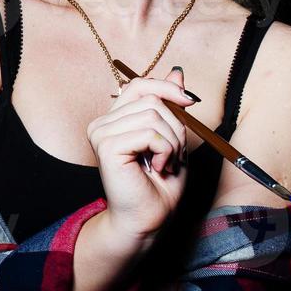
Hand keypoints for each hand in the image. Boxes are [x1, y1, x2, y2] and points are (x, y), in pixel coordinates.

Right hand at [86, 66, 196, 240]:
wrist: (147, 219)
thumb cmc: (159, 185)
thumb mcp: (171, 137)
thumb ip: (170, 105)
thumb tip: (177, 71)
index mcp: (114, 120)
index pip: (139, 85)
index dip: (167, 87)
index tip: (190, 102)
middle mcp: (102, 123)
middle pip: (152, 100)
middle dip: (175, 126)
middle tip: (173, 154)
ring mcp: (101, 133)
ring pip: (154, 116)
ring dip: (172, 142)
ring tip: (166, 163)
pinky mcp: (107, 146)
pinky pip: (150, 133)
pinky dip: (165, 150)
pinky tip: (159, 167)